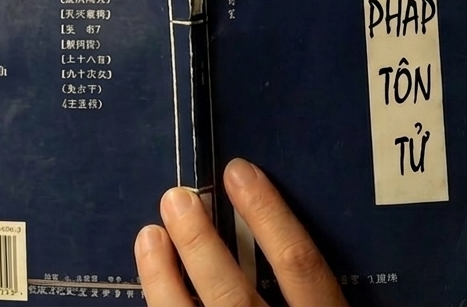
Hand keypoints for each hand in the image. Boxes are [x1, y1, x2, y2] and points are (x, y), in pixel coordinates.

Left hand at [134, 157, 346, 306]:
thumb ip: (315, 286)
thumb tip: (280, 229)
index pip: (299, 265)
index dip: (268, 214)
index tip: (239, 171)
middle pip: (233, 293)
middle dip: (200, 244)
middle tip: (177, 197)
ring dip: (163, 275)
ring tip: (151, 233)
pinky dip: (158, 298)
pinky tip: (151, 275)